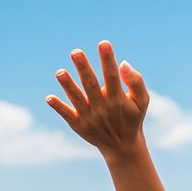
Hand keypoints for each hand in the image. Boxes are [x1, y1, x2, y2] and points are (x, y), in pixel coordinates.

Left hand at [46, 40, 150, 160]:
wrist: (122, 146)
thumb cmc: (132, 117)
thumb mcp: (142, 101)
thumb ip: (136, 81)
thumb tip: (123, 63)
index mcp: (118, 98)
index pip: (112, 76)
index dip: (108, 60)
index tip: (103, 43)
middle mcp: (102, 107)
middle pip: (91, 85)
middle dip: (83, 68)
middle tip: (75, 52)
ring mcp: (89, 117)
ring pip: (77, 99)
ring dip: (68, 86)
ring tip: (59, 72)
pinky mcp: (79, 125)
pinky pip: (67, 115)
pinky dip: (58, 107)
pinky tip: (49, 98)